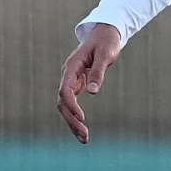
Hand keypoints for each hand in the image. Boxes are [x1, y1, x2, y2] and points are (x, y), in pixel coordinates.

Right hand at [57, 24, 120, 143]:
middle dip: (71, 120)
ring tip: (84, 138)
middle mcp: (68, 75)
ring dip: (73, 121)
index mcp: (71, 67)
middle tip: (84, 136)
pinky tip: (82, 128)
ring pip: (66, 105)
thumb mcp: (105, 55)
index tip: (82, 117)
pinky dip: (76, 115)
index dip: (71, 105)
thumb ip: (98, 72)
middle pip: (63, 102)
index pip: (65, 90)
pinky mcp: (77, 83)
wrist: (106, 33)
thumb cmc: (106, 42)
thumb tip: (92, 92)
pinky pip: (72, 102)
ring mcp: (71, 80)